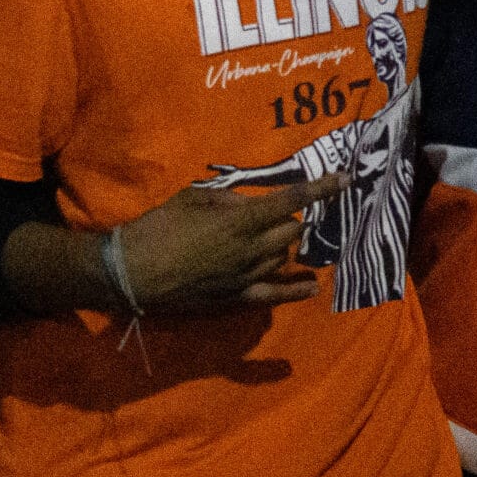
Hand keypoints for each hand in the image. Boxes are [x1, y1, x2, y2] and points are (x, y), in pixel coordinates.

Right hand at [115, 175, 341, 310]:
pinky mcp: (236, 298)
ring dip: (283, 243)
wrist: (132, 273)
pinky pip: (274, 296)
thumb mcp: (192, 199)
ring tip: (273, 237)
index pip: (290, 199)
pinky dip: (295, 291)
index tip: (344, 179)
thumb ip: (228, 200)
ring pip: (283, 256)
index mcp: (239, 221)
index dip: (320, 188)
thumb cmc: (157, 228)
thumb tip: (250, 204)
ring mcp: (245, 276)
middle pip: (292, 229)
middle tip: (273, 212)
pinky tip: (312, 287)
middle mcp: (250, 250)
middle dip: (289, 217)